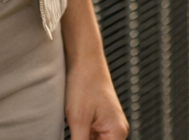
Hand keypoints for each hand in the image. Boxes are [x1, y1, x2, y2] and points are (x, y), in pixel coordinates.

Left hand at [63, 0, 128, 138]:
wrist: (83, 57)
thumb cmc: (83, 82)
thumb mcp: (78, 121)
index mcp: (117, 133)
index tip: (76, 138)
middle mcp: (117, 130)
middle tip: (72, 132)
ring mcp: (108, 125)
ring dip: (80, 139)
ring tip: (72, 127)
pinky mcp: (99, 120)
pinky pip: (90, 137)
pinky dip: (80, 137)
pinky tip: (71, 130)